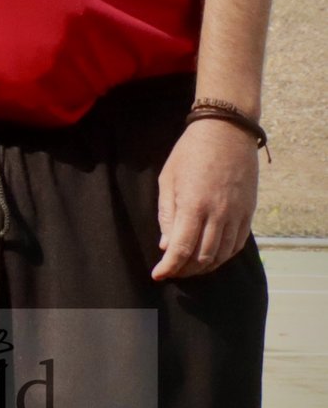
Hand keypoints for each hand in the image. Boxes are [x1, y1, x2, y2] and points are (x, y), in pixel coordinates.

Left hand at [153, 117, 260, 279]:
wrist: (226, 133)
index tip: (158, 275)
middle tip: (172, 272)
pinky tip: (211, 257)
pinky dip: (223, 256)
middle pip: (203, 257)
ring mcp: (236, 214)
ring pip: (222, 254)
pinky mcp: (248, 212)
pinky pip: (237, 244)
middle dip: (185, 270)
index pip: (181, 249)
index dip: (169, 267)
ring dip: (204, 266)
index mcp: (193, 205)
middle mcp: (218, 214)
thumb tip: (166, 245)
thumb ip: (167, 214)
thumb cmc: (190, 153)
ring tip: (189, 267)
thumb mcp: (168, 180)